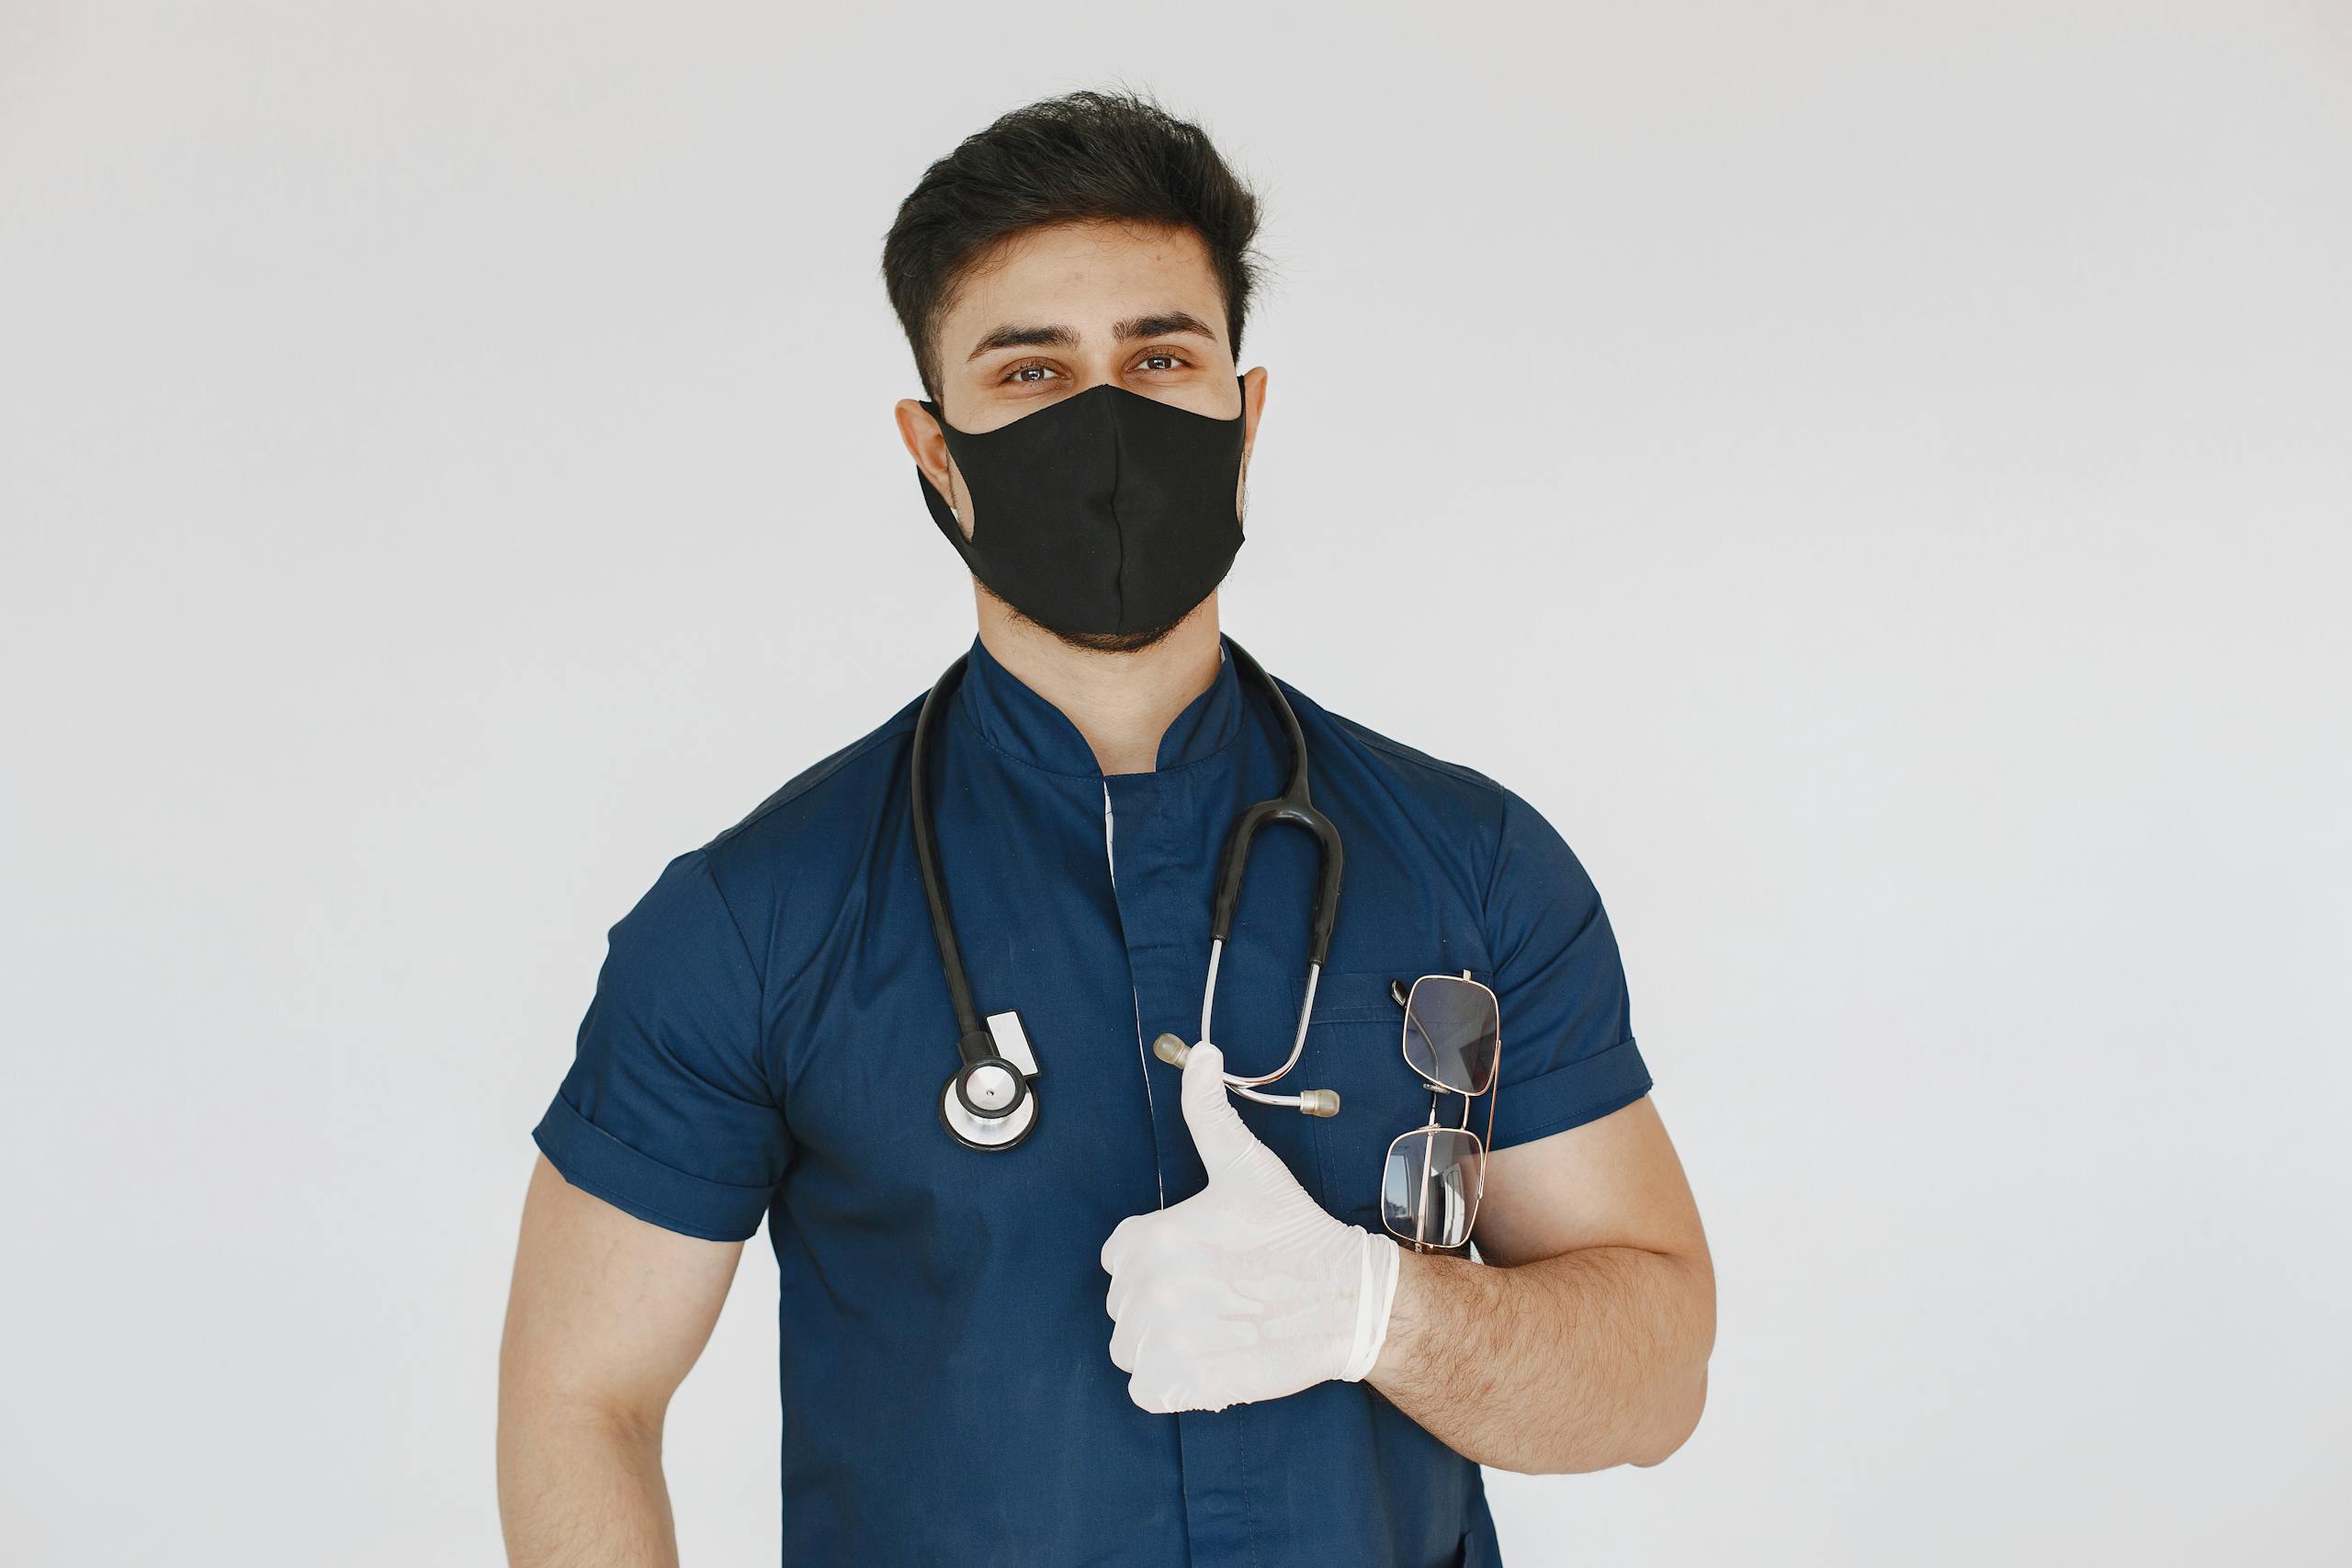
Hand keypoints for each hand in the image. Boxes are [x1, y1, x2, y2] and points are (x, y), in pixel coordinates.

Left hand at [1099, 1041, 1401, 1413]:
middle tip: (1215, 1293)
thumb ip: (1207, 1110)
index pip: (1119, 1256)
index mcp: (1149, 1238)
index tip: (1198, 1258)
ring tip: (1211, 1327)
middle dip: (1161, 1303)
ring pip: (1130, 1349)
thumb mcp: (1246, 1164)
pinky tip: (1207, 1360)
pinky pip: (1145, 1390)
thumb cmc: (1294, 1231)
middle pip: (1124, 1306)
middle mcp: (1149, 1292)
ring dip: (1161, 1345)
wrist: (1346, 1299)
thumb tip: (1200, 1052)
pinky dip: (1170, 1383)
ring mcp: (1166, 1343)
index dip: (1157, 1258)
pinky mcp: (1185, 1385)